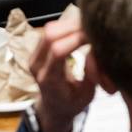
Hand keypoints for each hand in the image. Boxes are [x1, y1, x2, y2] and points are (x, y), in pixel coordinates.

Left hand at [27, 15, 97, 131]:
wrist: (53, 107)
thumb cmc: (72, 102)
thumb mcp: (87, 94)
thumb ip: (92, 73)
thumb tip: (96, 50)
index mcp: (49, 80)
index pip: (58, 51)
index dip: (77, 38)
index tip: (96, 36)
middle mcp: (37, 65)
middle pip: (51, 34)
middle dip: (75, 26)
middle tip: (95, 27)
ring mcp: (34, 55)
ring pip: (51, 28)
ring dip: (72, 24)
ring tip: (89, 28)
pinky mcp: (37, 48)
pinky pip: (51, 29)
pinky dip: (67, 25)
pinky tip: (80, 29)